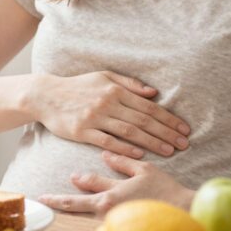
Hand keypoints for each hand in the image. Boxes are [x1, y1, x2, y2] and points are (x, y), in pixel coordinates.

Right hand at [26, 71, 189, 157]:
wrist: (46, 95)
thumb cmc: (77, 86)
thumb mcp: (103, 77)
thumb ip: (129, 84)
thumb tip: (153, 93)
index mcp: (115, 89)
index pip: (148, 106)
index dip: (168, 118)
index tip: (184, 128)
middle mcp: (107, 102)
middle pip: (143, 120)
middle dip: (166, 132)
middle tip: (184, 143)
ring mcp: (95, 117)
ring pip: (129, 132)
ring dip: (152, 142)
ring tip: (169, 151)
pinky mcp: (82, 131)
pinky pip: (108, 141)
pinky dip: (125, 148)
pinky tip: (140, 154)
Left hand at [38, 151, 194, 215]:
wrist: (181, 214)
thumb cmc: (164, 191)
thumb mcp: (143, 170)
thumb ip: (122, 162)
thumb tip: (105, 154)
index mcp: (111, 194)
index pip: (86, 183)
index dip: (76, 178)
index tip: (68, 176)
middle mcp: (107, 210)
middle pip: (76, 205)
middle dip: (58, 200)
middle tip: (42, 198)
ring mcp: (110, 223)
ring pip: (87, 214)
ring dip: (74, 207)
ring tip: (57, 202)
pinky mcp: (118, 230)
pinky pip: (100, 223)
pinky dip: (91, 217)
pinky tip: (83, 214)